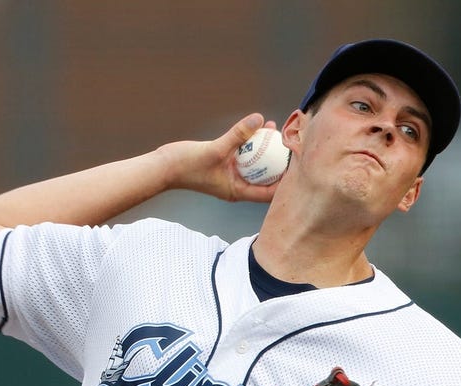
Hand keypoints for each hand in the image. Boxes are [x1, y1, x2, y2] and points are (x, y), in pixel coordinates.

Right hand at [160, 113, 283, 204]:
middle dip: (278, 163)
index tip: (296, 165)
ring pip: (254, 163)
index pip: (269, 192)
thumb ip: (238, 134)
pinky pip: (242, 154)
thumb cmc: (187, 165)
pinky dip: (251, 143)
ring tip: (275, 131)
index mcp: (238, 191)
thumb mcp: (216, 149)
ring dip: (265, 149)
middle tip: (290, 146)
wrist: (163, 167)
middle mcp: (237, 185)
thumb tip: (259, 118)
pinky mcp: (223, 163)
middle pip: (265, 177)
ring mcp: (230, 175)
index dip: (285, 181)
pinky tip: (258, 127)